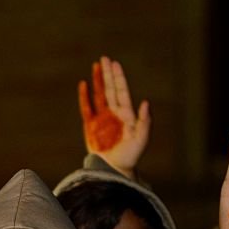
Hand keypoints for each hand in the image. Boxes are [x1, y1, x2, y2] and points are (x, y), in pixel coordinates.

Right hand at [78, 56, 149, 177]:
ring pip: (99, 95)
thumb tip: (145, 101)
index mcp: (126, 114)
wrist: (115, 170)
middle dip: (107, 74)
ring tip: (95, 66)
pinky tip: (83, 84)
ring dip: (97, 81)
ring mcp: (102, 119)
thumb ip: (144, 121)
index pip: (122, 92)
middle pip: (110, 89)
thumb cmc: (130, 156)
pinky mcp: (91, 127)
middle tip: (104, 58)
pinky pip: (86, 108)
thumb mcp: (141, 139)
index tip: (115, 64)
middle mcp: (114, 113)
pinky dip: (84, 97)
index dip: (118, 78)